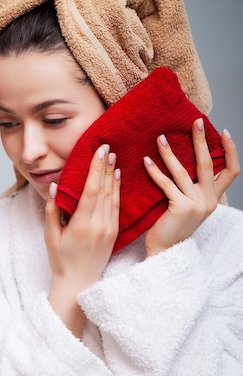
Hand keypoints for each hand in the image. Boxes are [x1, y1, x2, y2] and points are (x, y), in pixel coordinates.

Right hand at [45, 144, 120, 336]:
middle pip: (105, 189)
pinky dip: (117, 190)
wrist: (79, 284)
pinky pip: (117, 206)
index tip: (99, 151)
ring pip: (113, 196)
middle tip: (108, 146)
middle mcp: (99, 225)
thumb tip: (55, 187)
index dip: (96, 169)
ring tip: (114, 157)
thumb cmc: (61, 260)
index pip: (92, 190)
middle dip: (106, 166)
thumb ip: (53, 210)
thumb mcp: (51, 235)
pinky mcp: (114, 232)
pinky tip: (117, 178)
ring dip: (113, 175)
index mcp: (82, 225)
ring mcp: (109, 229)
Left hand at [144, 118, 239, 256]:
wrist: (165, 251)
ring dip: (170, 153)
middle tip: (195, 122)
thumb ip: (190, 188)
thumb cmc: (171, 227)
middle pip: (208, 164)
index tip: (223, 132)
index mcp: (214, 198)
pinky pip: (166, 184)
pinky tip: (145, 161)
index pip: (232, 171)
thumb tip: (181, 162)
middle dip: (201, 141)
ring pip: (183, 171)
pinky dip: (155, 171)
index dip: (230, 151)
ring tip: (160, 138)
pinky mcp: (181, 207)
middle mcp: (209, 200)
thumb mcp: (187, 206)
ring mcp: (197, 204)